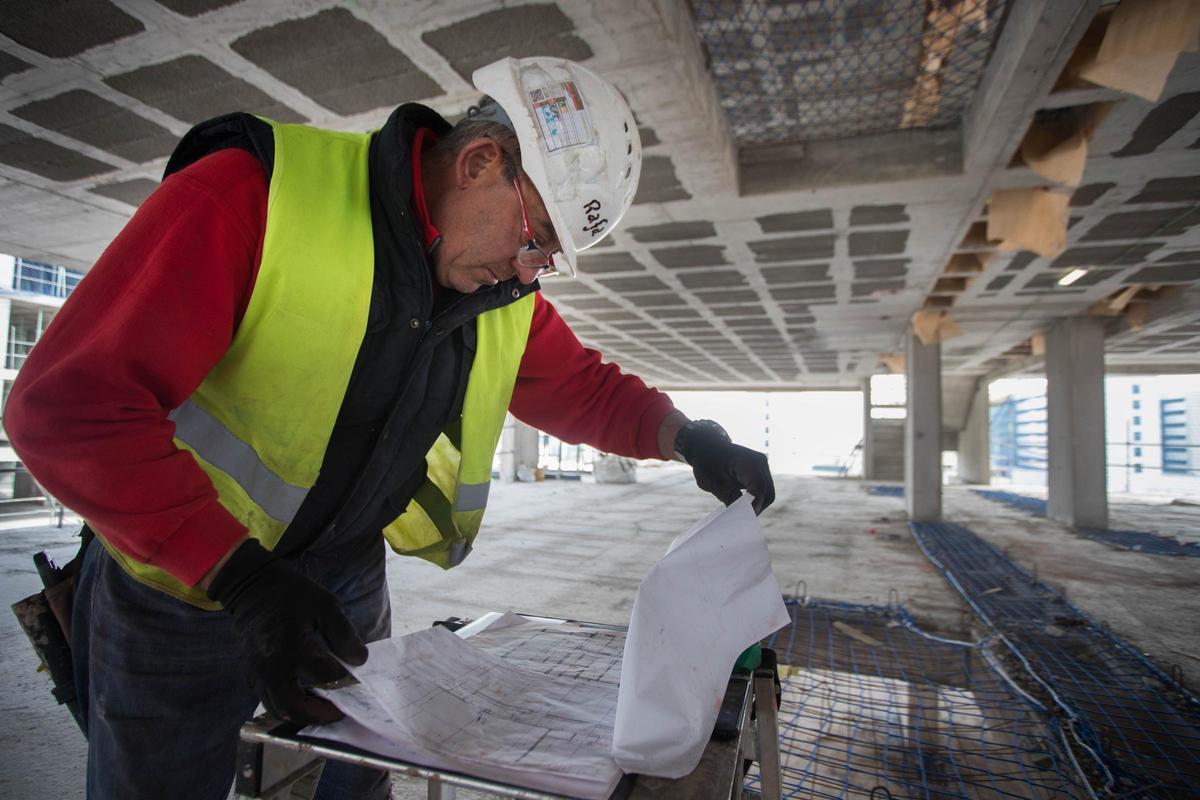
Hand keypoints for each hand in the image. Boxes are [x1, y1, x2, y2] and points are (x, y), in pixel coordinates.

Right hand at [207, 539, 367, 724]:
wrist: (254, 588)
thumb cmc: (293, 595)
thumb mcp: (326, 604)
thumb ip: (343, 633)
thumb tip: (358, 661)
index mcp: (291, 646)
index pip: (324, 674)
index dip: (345, 679)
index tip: (358, 678)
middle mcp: (269, 666)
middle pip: (293, 706)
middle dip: (320, 714)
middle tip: (340, 712)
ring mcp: (255, 673)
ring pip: (278, 709)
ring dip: (302, 714)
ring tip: (323, 708)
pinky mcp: (249, 675)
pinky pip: (268, 699)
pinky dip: (287, 704)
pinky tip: (304, 697)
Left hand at [674, 419, 774, 514]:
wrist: (706, 446)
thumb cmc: (707, 463)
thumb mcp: (713, 484)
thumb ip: (729, 498)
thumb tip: (741, 515)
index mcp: (747, 461)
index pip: (757, 487)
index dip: (753, 505)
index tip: (743, 518)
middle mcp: (760, 462)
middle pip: (767, 492)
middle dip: (756, 506)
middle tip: (742, 518)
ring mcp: (762, 465)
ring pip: (768, 492)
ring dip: (758, 503)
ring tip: (742, 512)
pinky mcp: (761, 470)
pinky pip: (764, 488)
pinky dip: (756, 497)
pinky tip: (744, 504)